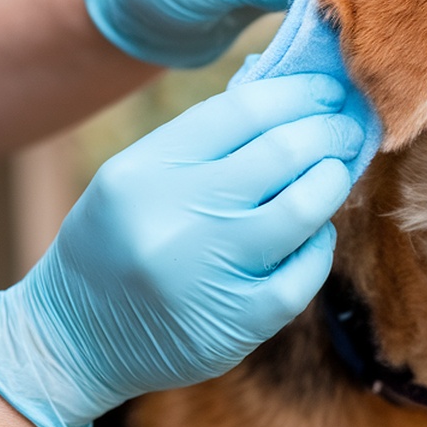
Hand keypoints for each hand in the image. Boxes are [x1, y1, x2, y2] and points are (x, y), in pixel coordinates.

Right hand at [0, 72, 368, 426]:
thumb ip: (202, 141)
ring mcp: (210, 272)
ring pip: (303, 210)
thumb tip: (284, 94)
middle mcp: (176, 218)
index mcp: (145, 171)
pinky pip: (305, 272)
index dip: (298, 93)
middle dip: (327, 131)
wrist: (77, 338)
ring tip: (336, 171)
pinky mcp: (239, 321)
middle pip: (280, 154)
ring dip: (331, 182)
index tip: (328, 88)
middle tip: (349, 124)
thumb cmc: (117, 243)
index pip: (241, 111)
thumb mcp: (136, 178)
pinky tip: (314, 234)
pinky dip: (319, 245)